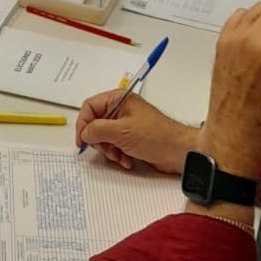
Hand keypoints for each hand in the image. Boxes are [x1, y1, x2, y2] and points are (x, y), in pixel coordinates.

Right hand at [76, 89, 196, 173]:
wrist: (178, 152)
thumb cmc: (155, 136)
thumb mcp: (122, 132)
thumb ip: (98, 130)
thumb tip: (84, 132)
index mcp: (118, 99)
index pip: (90, 107)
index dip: (83, 123)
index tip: (81, 141)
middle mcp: (121, 109)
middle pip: (96, 123)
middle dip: (99, 140)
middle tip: (105, 150)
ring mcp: (127, 124)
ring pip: (105, 137)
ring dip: (109, 150)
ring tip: (119, 157)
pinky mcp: (132, 138)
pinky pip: (115, 146)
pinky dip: (118, 154)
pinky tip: (127, 161)